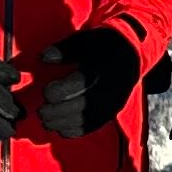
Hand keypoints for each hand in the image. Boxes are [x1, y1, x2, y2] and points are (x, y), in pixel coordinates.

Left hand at [24, 25, 143, 139]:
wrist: (130, 55)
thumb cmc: (102, 46)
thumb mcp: (84, 41)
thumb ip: (64, 50)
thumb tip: (43, 58)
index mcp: (102, 67)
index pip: (79, 84)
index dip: (59, 91)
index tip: (45, 91)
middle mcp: (109, 87)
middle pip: (81, 105)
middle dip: (57, 112)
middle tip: (41, 112)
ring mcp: (112, 102)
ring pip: (86, 119)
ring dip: (63, 124)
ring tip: (46, 122)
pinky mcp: (111, 112)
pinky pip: (93, 126)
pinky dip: (75, 130)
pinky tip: (60, 129)